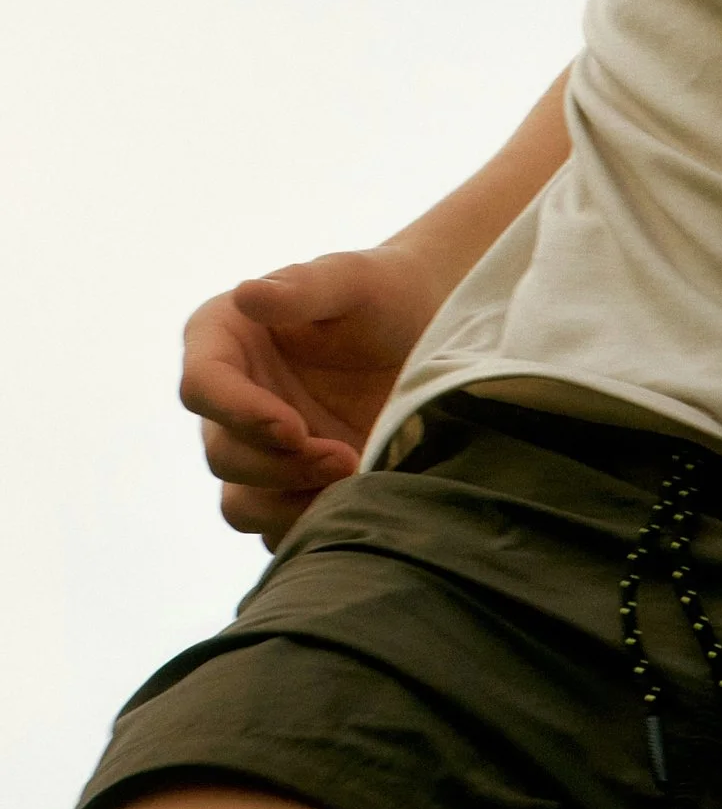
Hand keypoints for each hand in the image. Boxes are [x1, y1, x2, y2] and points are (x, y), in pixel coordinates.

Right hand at [178, 247, 446, 547]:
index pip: (202, 386)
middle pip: (222, 456)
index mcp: (222, 342)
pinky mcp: (293, 486)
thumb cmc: (385, 294)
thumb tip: (247, 295)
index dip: (239, 414)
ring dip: (291, 507)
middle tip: (344, 459)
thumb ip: (303, 287)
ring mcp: (260, 449)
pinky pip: (281, 529)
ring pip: (243, 505)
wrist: (431, 335)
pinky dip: (313, 527)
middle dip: (279, 466)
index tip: (292, 428)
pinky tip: (361, 508)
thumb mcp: (352, 279)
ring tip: (356, 483)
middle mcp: (231, 401)